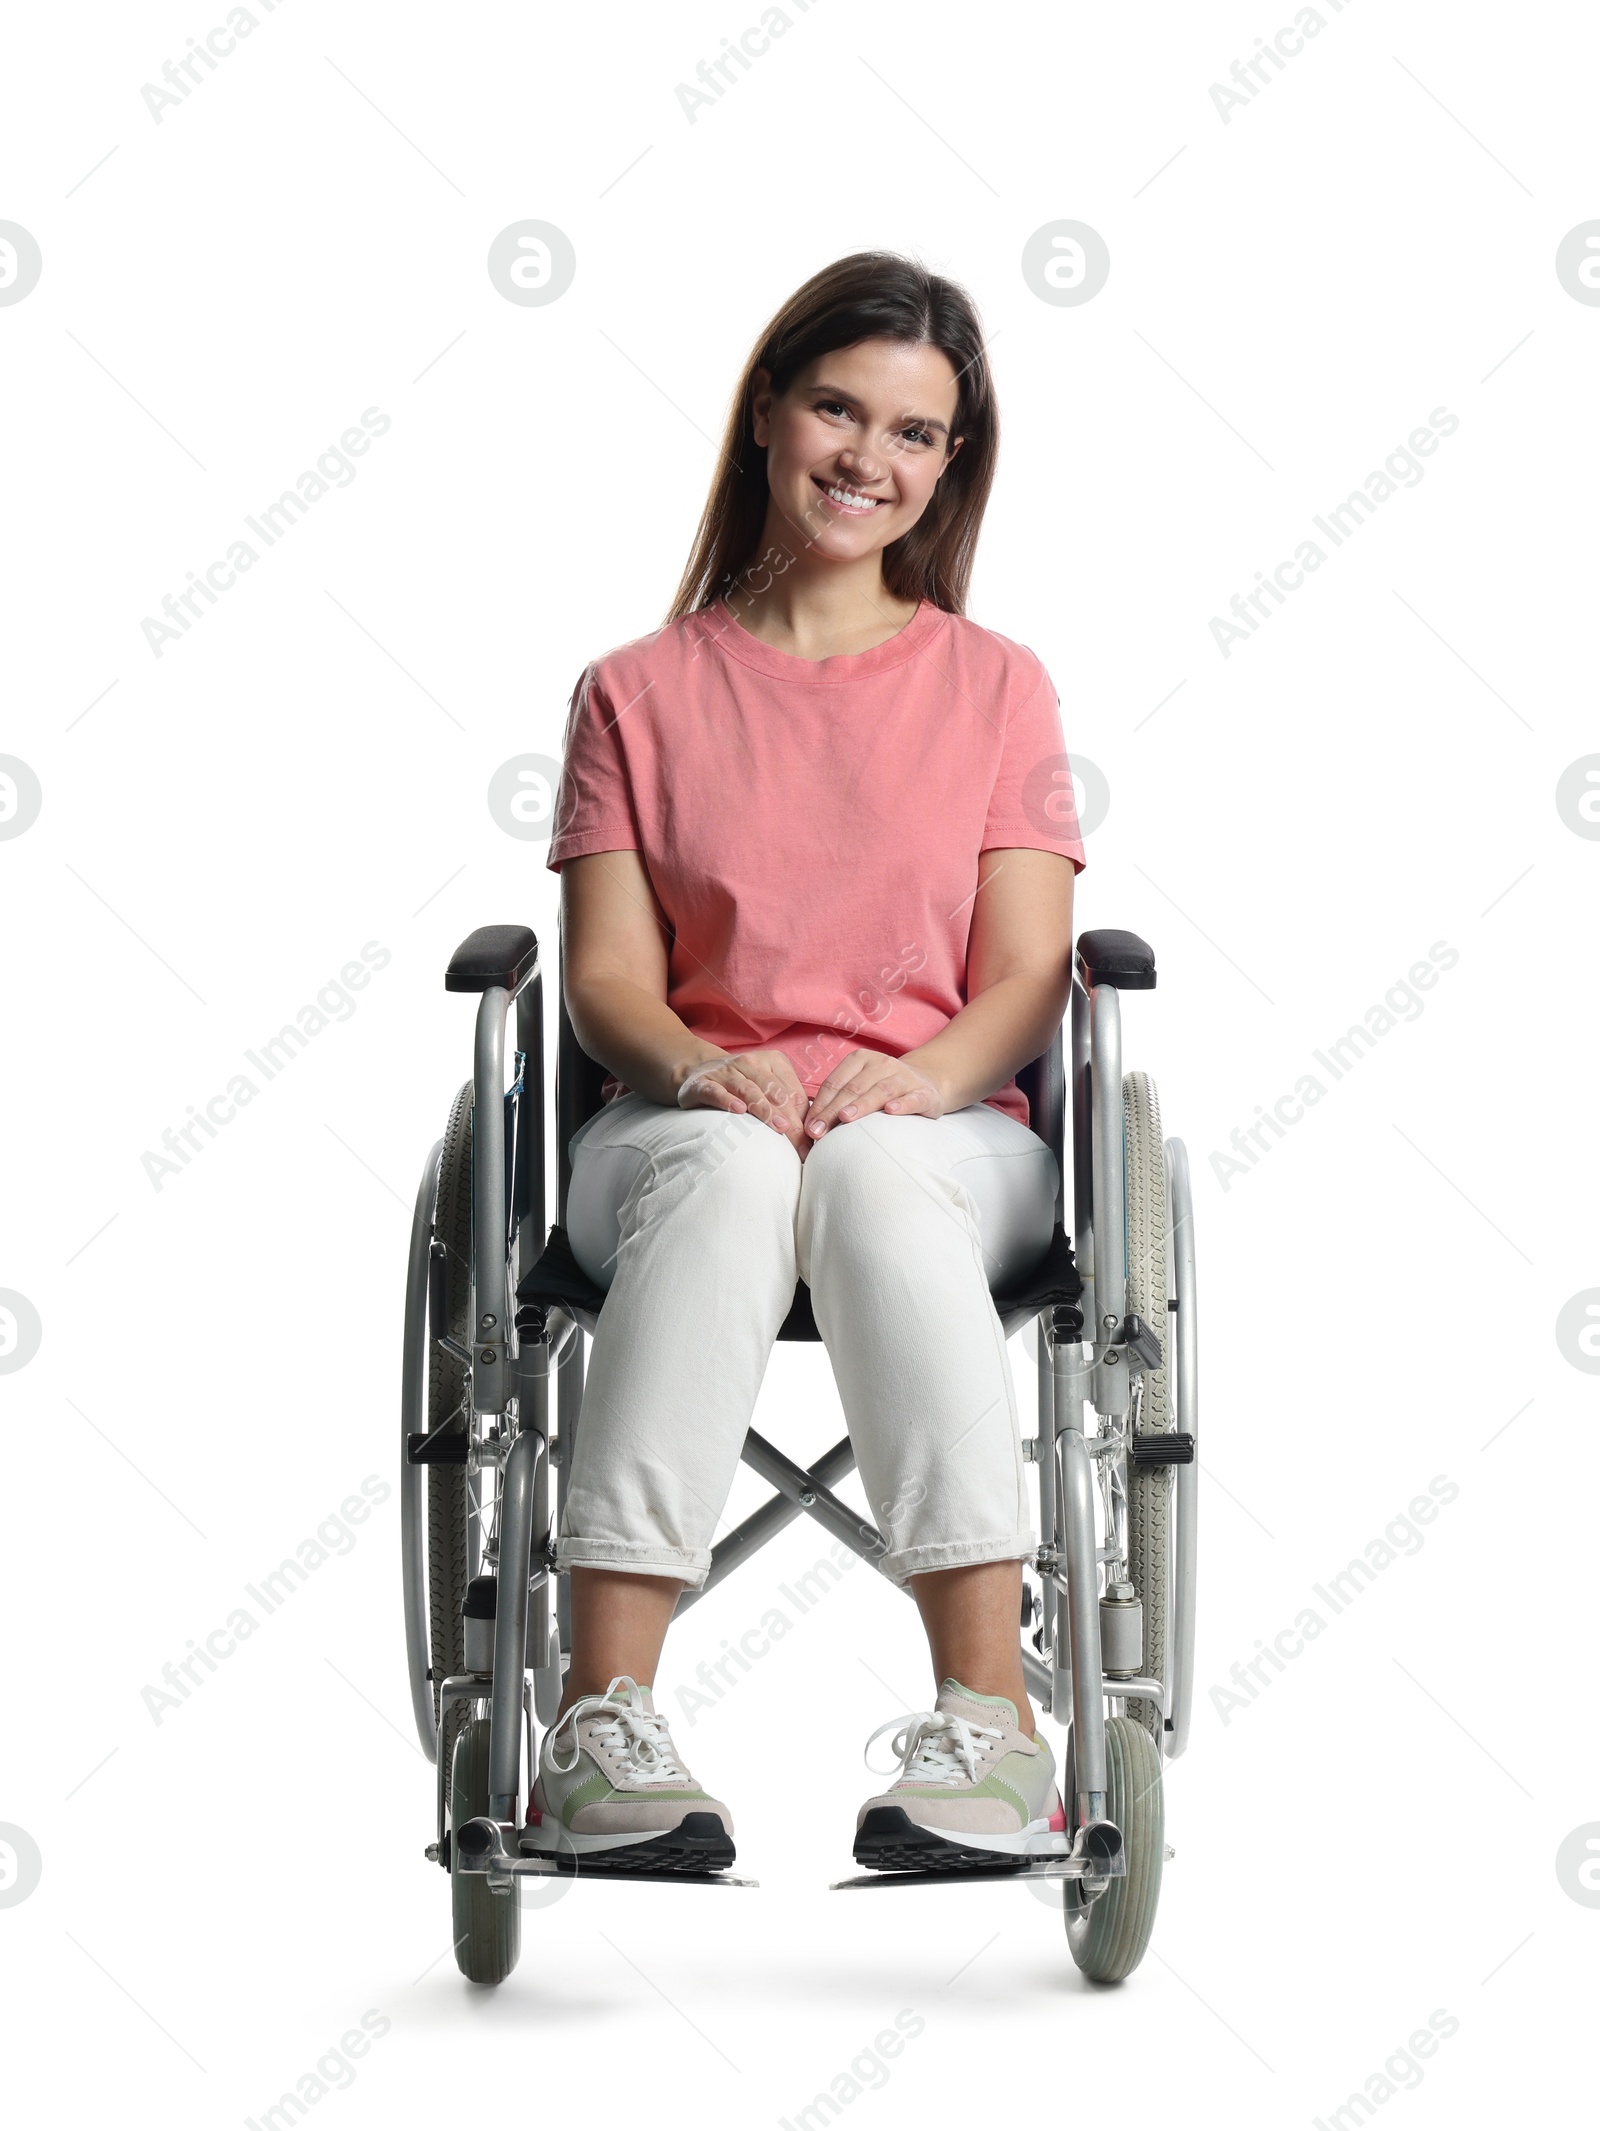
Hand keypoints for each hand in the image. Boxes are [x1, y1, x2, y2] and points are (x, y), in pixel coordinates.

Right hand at [676, 1048, 809, 1154]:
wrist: (698, 1071)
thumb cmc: (742, 1085)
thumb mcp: (767, 1088)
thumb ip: (789, 1106)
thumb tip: (811, 1137)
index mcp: (773, 1062)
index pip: (792, 1092)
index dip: (803, 1118)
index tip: (809, 1144)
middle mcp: (750, 1063)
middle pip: (774, 1091)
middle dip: (788, 1117)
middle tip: (798, 1141)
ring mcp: (725, 1071)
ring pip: (748, 1089)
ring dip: (764, 1108)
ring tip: (777, 1126)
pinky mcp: (703, 1083)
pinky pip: (716, 1091)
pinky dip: (727, 1100)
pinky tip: (738, 1110)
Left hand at [804, 1049, 945, 1139]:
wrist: (928, 1082)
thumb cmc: (884, 1088)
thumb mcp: (861, 1085)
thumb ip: (839, 1099)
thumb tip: (811, 1125)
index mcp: (861, 1060)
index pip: (835, 1083)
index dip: (820, 1105)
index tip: (809, 1127)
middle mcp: (882, 1064)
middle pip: (853, 1088)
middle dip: (833, 1111)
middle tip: (818, 1131)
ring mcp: (904, 1077)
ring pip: (880, 1091)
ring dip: (862, 1105)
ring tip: (845, 1118)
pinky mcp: (924, 1092)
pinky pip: (912, 1098)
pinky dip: (902, 1104)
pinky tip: (891, 1111)